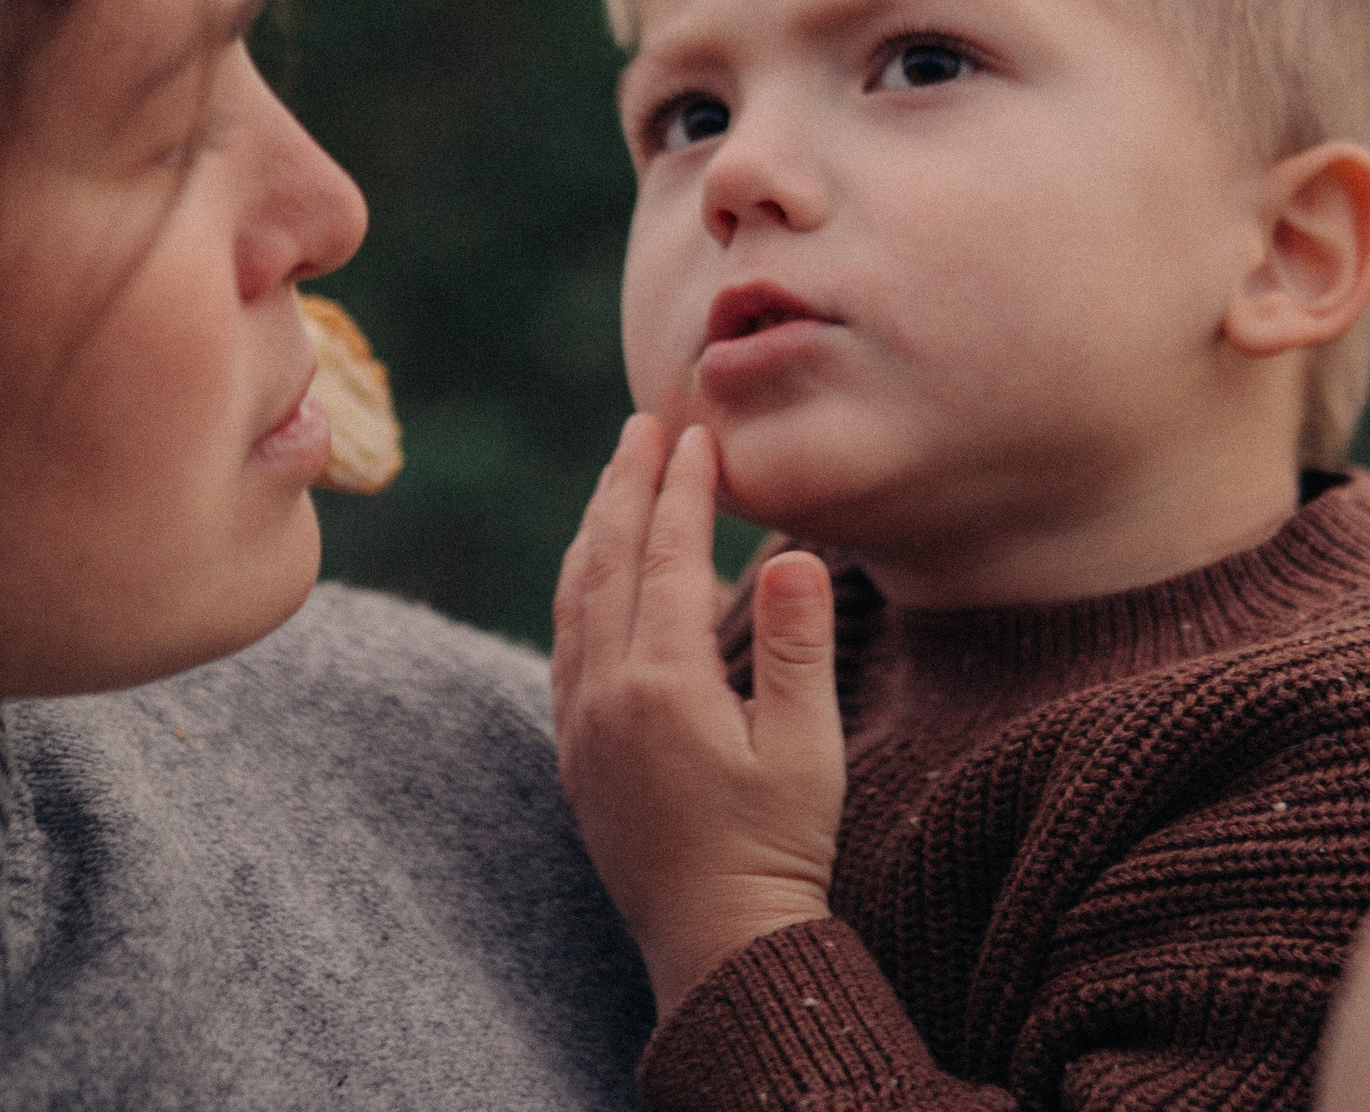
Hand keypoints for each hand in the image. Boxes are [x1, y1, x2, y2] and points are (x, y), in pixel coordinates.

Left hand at [551, 416, 844, 1015]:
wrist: (718, 944)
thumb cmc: (777, 846)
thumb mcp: (807, 749)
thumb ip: (797, 647)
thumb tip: (794, 554)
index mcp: (663, 684)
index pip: (666, 556)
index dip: (681, 489)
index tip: (696, 434)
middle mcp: (606, 695)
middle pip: (606, 562)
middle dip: (623, 486)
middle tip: (642, 424)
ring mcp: (582, 725)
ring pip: (573, 599)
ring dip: (593, 531)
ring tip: (615, 480)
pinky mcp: (576, 753)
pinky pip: (562, 646)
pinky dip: (576, 589)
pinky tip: (591, 575)